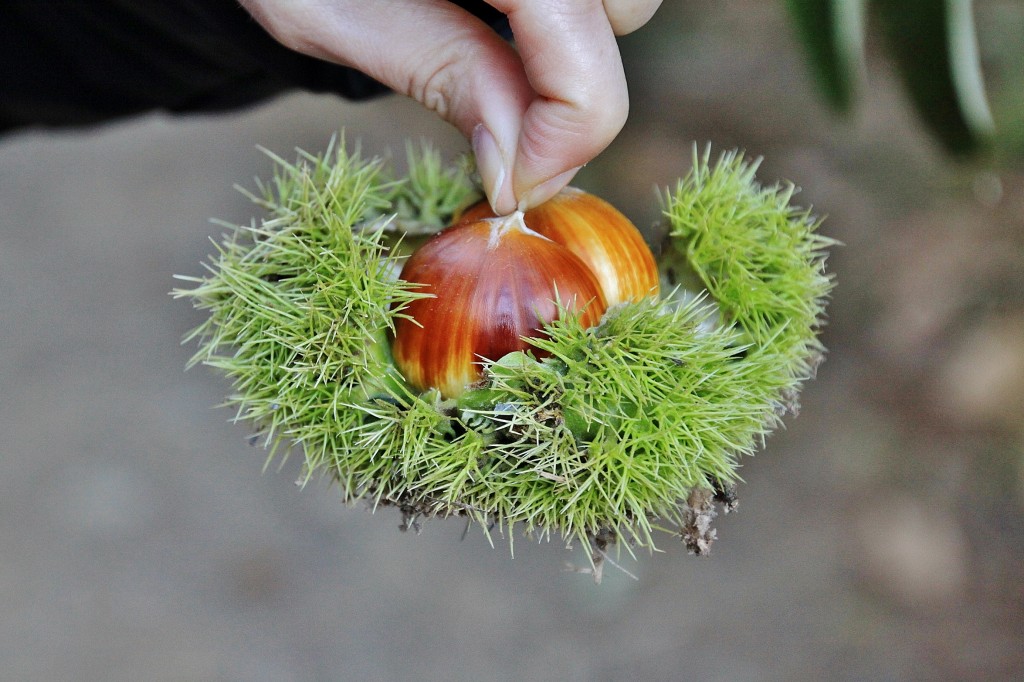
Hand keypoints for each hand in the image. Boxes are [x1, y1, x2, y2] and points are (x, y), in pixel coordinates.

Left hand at [240, 0, 661, 213]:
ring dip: (578, 46)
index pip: (584, 18)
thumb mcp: (326, 11)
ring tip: (494, 74)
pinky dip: (563, 24)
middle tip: (507, 138)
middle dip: (581, 82)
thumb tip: (522, 172)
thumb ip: (441, 70)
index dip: (572, 120)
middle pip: (628, 3)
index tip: (515, 188)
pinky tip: (500, 35)